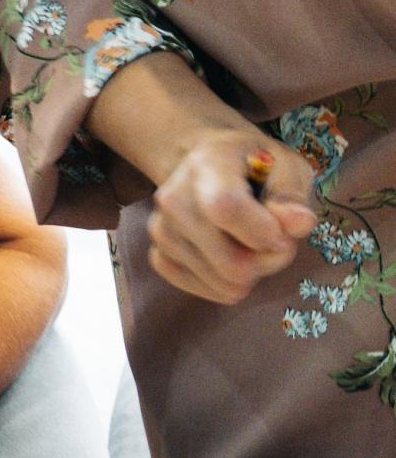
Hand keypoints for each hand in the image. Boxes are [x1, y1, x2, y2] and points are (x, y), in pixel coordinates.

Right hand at [147, 128, 317, 304]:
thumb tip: (298, 223)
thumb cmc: (254, 166)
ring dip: (251, 272)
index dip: (263, 233)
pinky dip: (229, 282)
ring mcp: (162, 231)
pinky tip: (231, 255)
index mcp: (207, 165)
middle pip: (231, 263)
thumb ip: (292, 195)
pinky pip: (207, 291)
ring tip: (249, 242)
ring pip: (224, 284)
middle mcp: (174, 199)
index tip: (282, 232)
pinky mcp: (159, 256)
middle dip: (268, 260)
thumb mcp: (286, 166)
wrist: (206, 168)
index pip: (225, 208)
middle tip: (274, 238)